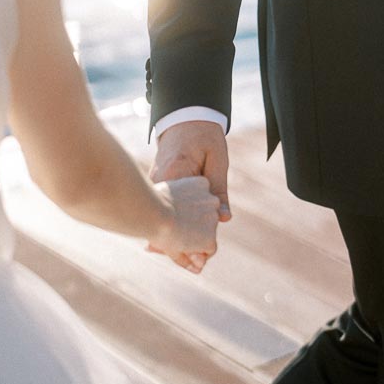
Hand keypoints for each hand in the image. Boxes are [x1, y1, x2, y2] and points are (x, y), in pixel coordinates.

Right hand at [149, 120, 230, 271]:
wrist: (187, 118)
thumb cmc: (204, 136)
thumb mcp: (217, 159)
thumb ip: (219, 188)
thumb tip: (225, 219)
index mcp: (176, 171)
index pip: (176, 210)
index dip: (184, 237)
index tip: (198, 259)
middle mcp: (162, 180)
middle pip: (167, 218)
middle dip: (179, 243)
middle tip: (196, 266)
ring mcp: (158, 183)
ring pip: (162, 215)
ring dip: (173, 237)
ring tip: (189, 261)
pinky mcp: (159, 183)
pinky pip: (162, 207)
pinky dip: (170, 223)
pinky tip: (178, 241)